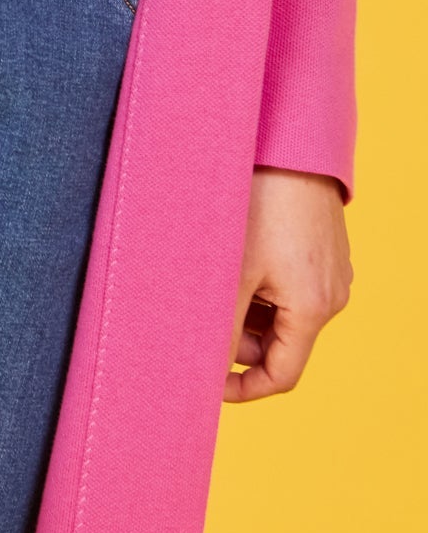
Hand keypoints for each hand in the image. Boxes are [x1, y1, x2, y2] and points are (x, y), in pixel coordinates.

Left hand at [224, 166, 351, 402]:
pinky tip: (235, 258)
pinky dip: (262, 286)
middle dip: (240, 341)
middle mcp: (332, 295)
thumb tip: (206, 368)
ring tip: (214, 281)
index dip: (244, 388)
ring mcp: (331, 271)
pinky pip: (291, 284)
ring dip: (249, 310)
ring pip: (283, 312)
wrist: (291, 144)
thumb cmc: (262, 203)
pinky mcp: (324, 249)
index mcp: (314, 309)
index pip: (282, 375)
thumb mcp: (234, 272)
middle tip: (201, 319)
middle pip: (281, 343)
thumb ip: (223, 327)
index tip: (208, 381)